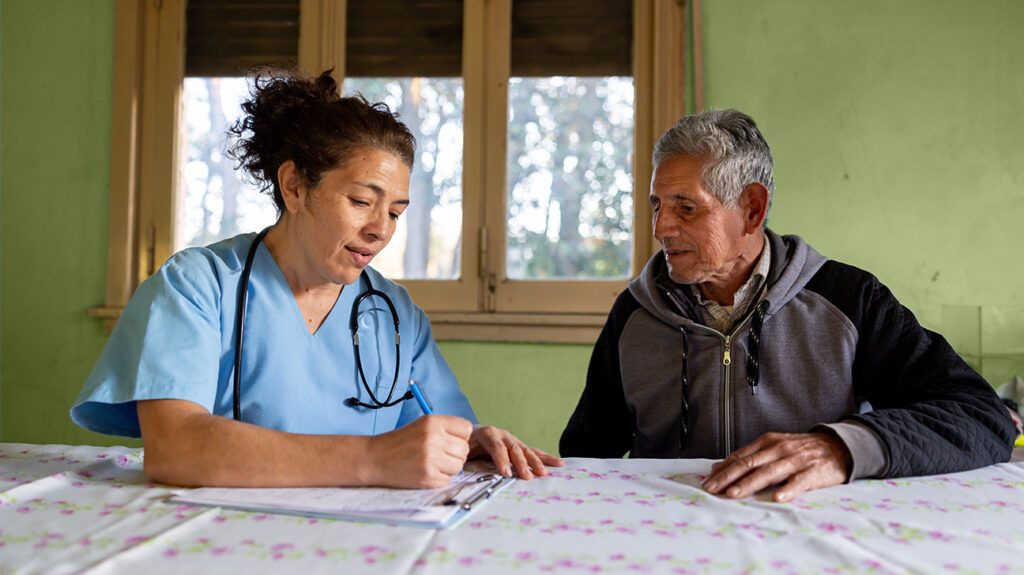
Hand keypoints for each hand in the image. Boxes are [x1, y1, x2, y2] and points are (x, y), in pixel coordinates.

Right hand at [365, 415, 472, 488]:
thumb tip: (470, 439)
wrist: (374, 458)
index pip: (466, 428)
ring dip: (448, 467)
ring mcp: (431, 458)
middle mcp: (434, 438)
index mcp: (433, 422)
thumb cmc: (399, 443)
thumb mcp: (421, 425)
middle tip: (438, 455)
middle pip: (464, 449)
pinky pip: (448, 479)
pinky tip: (425, 472)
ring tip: (431, 463)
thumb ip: (445, 429)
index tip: (451, 441)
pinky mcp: (428, 476)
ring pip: (459, 465)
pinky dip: (439, 478)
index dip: (460, 437)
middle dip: (454, 454)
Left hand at [468, 425, 563, 479]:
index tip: (506, 473)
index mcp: (486, 433)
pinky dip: (545, 458)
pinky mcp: (518, 446)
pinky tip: (558, 463)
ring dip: (536, 462)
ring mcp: (512, 440)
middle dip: (521, 464)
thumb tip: (464, 468)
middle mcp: (502, 434)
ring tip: (543, 473)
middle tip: (527, 477)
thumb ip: (463, 457)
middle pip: (513, 449)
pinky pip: (533, 452)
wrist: (466, 434)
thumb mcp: (460, 450)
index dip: (501, 459)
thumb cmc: (462, 444)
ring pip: (526, 450)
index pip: (496, 446)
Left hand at [702, 431, 851, 501]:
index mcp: (767, 442)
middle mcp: (778, 449)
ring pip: (769, 472)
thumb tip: (719, 465)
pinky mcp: (813, 472)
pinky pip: (799, 482)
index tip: (707, 481)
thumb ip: (748, 456)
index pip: (740, 457)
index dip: (723, 470)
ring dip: (750, 483)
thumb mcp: (773, 447)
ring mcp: (796, 460)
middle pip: (749, 464)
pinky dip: (788, 489)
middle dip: (728, 477)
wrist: (837, 446)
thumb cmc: (800, 449)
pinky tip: (777, 498)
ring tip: (734, 494)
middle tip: (712, 489)